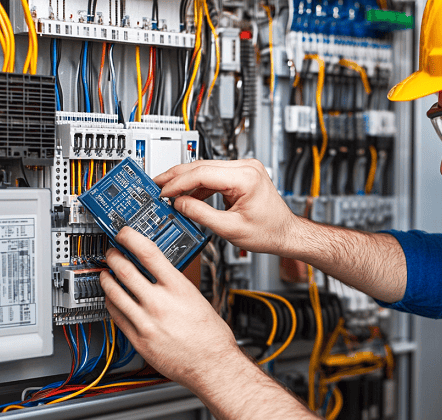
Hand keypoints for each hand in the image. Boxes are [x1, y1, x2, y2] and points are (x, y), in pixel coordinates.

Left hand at [100, 226, 238, 389]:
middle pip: (125, 270)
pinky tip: (111, 298)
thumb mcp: (198, 299)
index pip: (149, 253)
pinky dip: (110, 302)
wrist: (212, 366)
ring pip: (114, 292)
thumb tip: (161, 273)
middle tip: (112, 252)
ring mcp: (145, 322)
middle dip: (114, 256)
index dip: (131, 238)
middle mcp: (159, 303)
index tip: (124, 233)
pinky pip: (115, 315)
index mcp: (179, 289)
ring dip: (107, 278)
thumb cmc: (212, 337)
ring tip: (106, 272)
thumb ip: (176, 285)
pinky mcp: (137, 339)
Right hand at [154, 159, 299, 254]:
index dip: (178, 183)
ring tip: (167, 190)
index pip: (202, 173)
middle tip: (156, 184)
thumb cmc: (268, 231)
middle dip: (176, 176)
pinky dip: (199, 184)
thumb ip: (200, 214)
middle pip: (202, 165)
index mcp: (246, 177)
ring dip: (186, 180)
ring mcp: (245, 168)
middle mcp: (246, 167)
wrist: (285, 233)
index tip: (163, 191)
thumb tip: (179, 203)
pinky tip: (186, 194)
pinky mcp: (242, 174)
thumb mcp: (229, 228)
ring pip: (206, 168)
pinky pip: (214, 175)